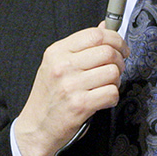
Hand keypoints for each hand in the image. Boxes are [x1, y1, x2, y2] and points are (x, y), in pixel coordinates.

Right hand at [13, 25, 126, 155]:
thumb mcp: (56, 65)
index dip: (116, 39)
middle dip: (120, 61)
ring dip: (116, 81)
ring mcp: (71, 86)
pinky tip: (102, 100)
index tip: (121, 48)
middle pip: (108, 52)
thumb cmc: (48, 97)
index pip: (95, 34)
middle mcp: (62, 66)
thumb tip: (105, 27)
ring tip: (106, 86)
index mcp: (57, 52)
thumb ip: (81, 46)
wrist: (35, 128)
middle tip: (117, 69)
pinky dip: (112, 97)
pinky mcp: (80, 105)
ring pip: (113, 72)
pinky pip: (111, 93)